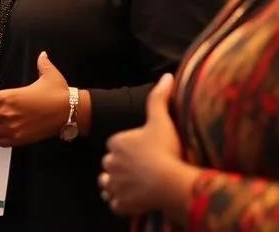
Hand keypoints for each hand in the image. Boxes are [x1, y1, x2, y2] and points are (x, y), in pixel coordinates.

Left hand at [0, 52, 68, 147]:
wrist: (69, 111)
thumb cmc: (57, 92)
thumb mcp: (48, 74)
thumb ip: (41, 63)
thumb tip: (42, 55)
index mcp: (8, 96)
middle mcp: (6, 113)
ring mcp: (12, 128)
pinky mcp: (20, 140)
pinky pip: (0, 142)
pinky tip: (1, 133)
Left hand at [99, 74, 184, 216]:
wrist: (170, 182)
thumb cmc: (165, 149)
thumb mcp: (161, 119)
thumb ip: (160, 97)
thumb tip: (166, 76)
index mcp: (116, 142)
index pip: (115, 144)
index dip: (126, 147)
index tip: (139, 150)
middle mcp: (110, 162)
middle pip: (110, 162)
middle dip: (119, 165)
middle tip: (138, 167)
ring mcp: (115, 184)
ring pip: (108, 183)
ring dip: (115, 183)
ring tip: (132, 183)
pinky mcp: (121, 203)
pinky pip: (114, 203)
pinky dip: (120, 201)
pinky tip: (132, 199)